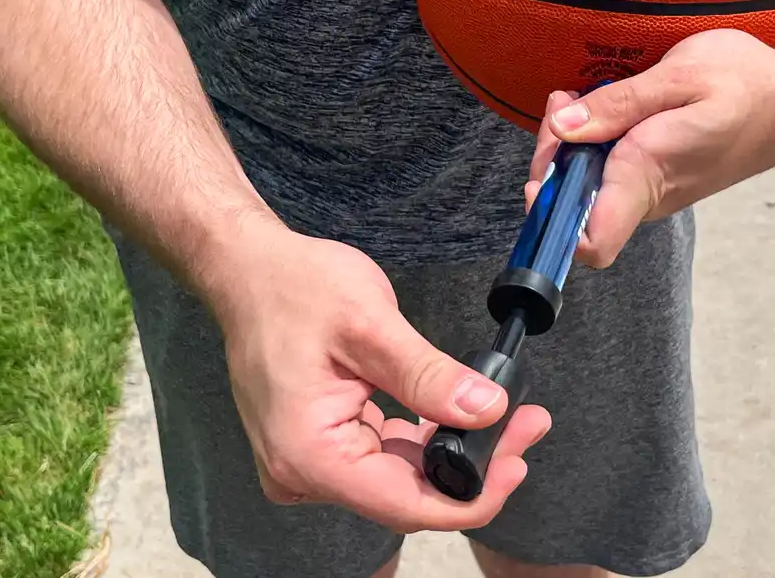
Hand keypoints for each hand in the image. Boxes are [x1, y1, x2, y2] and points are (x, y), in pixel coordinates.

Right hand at [207, 216, 551, 531]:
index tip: (519, 460)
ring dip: (453, 452)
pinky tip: (455, 413)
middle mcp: (302, 474)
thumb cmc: (291, 287)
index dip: (474, 493)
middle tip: (528, 423)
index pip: (408, 504)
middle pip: (409, 495)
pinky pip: (382, 459)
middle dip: (474, 466)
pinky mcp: (318, 446)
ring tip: (508, 414)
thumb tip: (488, 411)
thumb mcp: (369, 323)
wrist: (245, 269)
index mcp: (309, 455)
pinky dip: (422, 440)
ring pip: (400, 479)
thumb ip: (428, 375)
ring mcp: (307, 464)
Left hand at [526, 28, 774, 267]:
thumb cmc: (745, 83)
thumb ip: (617, 104)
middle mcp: (648, 195)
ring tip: (582, 97)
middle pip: (572, 206)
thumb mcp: (679, 75)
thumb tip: (562, 127)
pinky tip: (603, 107)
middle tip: (564, 103)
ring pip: (588, 187)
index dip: (551, 222)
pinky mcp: (659, 177)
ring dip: (572, 145)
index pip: (591, 241)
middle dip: (552, 157)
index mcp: (649, 174)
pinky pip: (610, 173)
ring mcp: (653, 190)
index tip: (539, 176)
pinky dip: (595, 142)